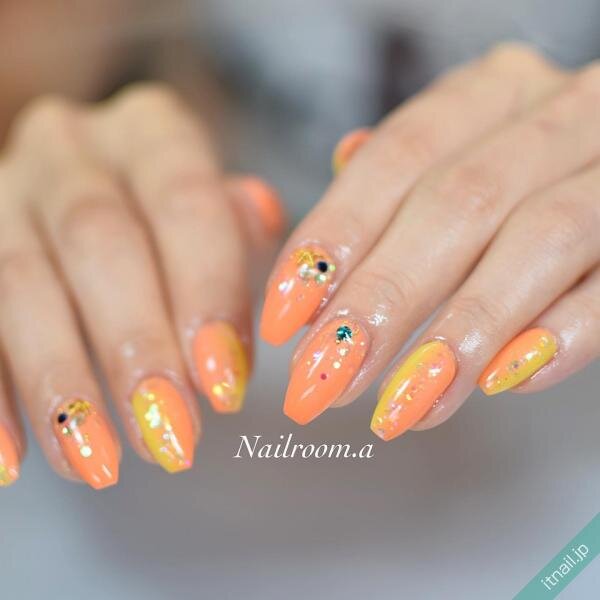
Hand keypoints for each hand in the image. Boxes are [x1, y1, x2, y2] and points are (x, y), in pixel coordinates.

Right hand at [0, 83, 283, 487]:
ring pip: (18, 283)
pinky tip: (16, 460)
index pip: (185, 202)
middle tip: (169, 435)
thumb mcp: (214, 212)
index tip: (225, 386)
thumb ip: (239, 234)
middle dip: (134, 347)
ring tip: (99, 462)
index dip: (206, 294)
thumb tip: (268, 242)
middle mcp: (70, 149)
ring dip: (61, 383)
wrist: (91, 186)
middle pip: (98, 241)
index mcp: (152, 131)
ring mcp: (3, 191)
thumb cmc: (170, 216)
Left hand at [260, 43, 598, 439]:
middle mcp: (559, 112)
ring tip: (401, 405)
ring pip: (540, 239)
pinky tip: (500, 382)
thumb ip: (401, 176)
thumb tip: (335, 184)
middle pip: (458, 203)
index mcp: (490, 92)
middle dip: (384, 298)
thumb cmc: (525, 176)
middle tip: (326, 377)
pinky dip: (562, 336)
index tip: (285, 316)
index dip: (335, 236)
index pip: (397, 158)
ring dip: (460, 332)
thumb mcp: (460, 154)